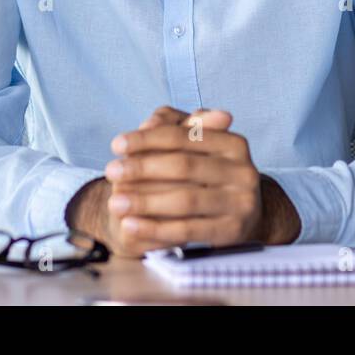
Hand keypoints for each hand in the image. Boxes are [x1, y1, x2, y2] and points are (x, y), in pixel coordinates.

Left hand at [65, 108, 234, 258]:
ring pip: (185, 199)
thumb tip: (150, 122)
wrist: (239, 217)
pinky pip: (187, 230)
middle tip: (110, 171)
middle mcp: (244, 171)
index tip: (116, 144)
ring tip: (114, 202)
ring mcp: (242, 203)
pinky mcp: (232, 232)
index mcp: (234, 144)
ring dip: (144, 201)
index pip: (184, 136)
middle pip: (184, 166)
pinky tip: (130, 225)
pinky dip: (155, 228)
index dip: (148, 139)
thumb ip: (172, 128)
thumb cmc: (207, 175)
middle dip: (142, 168)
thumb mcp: (195, 148)